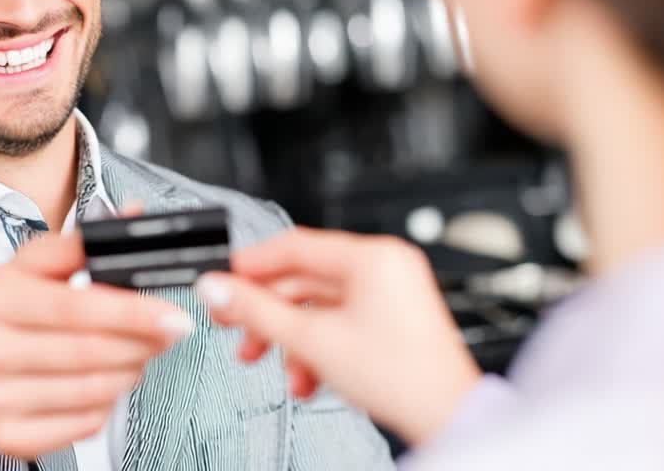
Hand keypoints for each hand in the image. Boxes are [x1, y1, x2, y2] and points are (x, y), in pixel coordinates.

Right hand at [0, 232, 192, 467]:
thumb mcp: (26, 266)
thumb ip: (80, 244)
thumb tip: (134, 218)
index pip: (76, 307)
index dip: (133, 313)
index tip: (172, 315)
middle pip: (88, 352)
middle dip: (142, 343)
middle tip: (167, 333)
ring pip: (91, 391)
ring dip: (130, 371)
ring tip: (138, 354)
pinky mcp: (6, 438)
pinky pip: (82, 423)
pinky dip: (107, 402)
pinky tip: (106, 382)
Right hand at [195, 227, 479, 446]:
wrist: (446, 417)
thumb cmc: (402, 377)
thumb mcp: (313, 341)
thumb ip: (257, 311)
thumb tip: (217, 289)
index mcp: (372, 257)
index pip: (294, 245)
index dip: (250, 266)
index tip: (221, 282)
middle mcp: (385, 266)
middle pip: (304, 279)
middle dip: (268, 313)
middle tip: (235, 329)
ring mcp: (391, 292)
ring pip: (320, 306)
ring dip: (291, 338)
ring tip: (272, 364)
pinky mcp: (392, 318)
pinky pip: (341, 321)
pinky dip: (317, 346)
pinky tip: (306, 376)